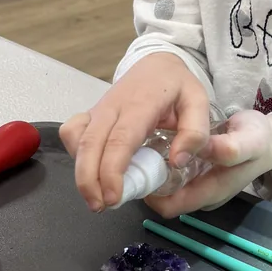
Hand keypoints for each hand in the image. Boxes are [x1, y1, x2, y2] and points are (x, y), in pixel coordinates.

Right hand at [60, 53, 210, 211]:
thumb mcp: (199, 102)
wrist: (157, 64)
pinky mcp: (90, 114)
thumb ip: (195, 131)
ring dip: (80, 170)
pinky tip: (91, 172)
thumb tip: (178, 161)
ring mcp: (98, 109)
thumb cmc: (178, 86)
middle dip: (88, 180)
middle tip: (100, 206)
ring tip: (96, 197)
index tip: (114, 197)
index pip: (119, 140)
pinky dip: (76, 155)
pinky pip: (72, 133)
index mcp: (140, 104)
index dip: (112, 171)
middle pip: (90, 143)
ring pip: (76, 138)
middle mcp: (112, 105)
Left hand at [145, 109, 271, 217]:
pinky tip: (161, 145)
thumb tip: (199, 148)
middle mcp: (202, 194)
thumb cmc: (260, 140)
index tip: (140, 168)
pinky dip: (164, 165)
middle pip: (164, 199)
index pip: (170, 206)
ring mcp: (200, 186)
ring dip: (155, 173)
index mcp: (212, 192)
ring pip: (168, 188)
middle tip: (138, 153)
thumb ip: (229, 148)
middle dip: (149, 182)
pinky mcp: (199, 176)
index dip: (151, 194)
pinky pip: (174, 177)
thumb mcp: (249, 140)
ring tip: (146, 147)